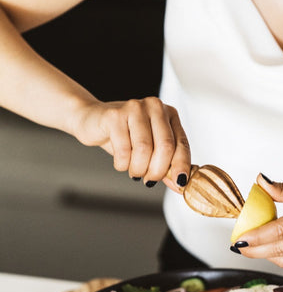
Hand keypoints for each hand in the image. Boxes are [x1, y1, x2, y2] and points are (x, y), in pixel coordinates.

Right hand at [71, 97, 190, 190]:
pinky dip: (122, 164)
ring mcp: (135, 108)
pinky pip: (123, 150)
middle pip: (165, 147)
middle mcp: (155, 107)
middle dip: (157, 171)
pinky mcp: (115, 115)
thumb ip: (166, 165)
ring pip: (144, 149)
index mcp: (169, 114)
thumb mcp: (149, 151)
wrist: (92, 120)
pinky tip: (120, 162)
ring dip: (138, 169)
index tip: (179, 183)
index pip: (181, 144)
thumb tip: (180, 185)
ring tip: (133, 171)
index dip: (182, 166)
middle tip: (149, 180)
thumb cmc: (124, 136)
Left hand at [233, 172, 282, 266]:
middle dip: (254, 250)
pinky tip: (268, 246)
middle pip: (280, 250)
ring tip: (248, 245)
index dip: (256, 237)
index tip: (238, 238)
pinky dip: (279, 255)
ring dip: (264, 254)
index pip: (281, 231)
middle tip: (236, 245)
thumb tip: (261, 185)